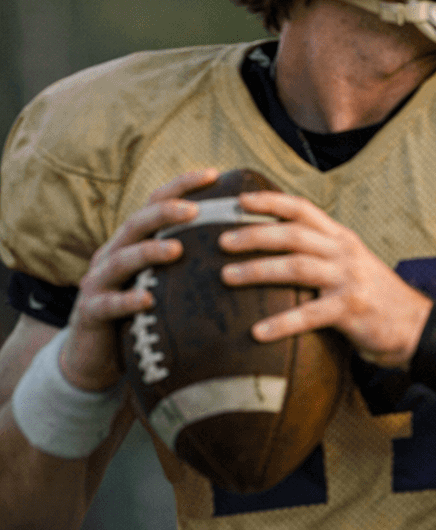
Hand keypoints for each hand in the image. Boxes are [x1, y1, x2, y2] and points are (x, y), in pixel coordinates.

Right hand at [64, 168, 220, 390]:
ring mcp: (98, 282)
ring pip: (120, 260)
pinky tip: (147, 300)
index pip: (156, 204)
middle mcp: (113, 254)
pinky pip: (108, 304)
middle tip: (194, 209)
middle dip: (164, 213)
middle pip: (136, 224)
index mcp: (134, 242)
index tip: (215, 174)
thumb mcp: (167, 281)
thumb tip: (250, 242)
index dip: (182, 186)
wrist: (96, 355)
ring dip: (149, 252)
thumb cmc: (144, 312)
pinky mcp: (91, 313)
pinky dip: (127, 300)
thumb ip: (194, 260)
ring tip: (177, 250)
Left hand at [218, 191, 431, 368]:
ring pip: (297, 267)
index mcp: (341, 238)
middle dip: (254, 235)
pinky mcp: (351, 309)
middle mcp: (344, 252)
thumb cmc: (375, 296)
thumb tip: (274, 251)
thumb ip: (321, 254)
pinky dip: (281, 322)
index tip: (239, 200)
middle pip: (293, 235)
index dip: (270, 201)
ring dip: (258, 270)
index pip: (302, 210)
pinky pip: (310, 314)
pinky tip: (257, 332)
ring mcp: (349, 279)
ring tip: (227, 277)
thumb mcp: (351, 264)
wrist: (417, 325)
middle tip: (221, 241)